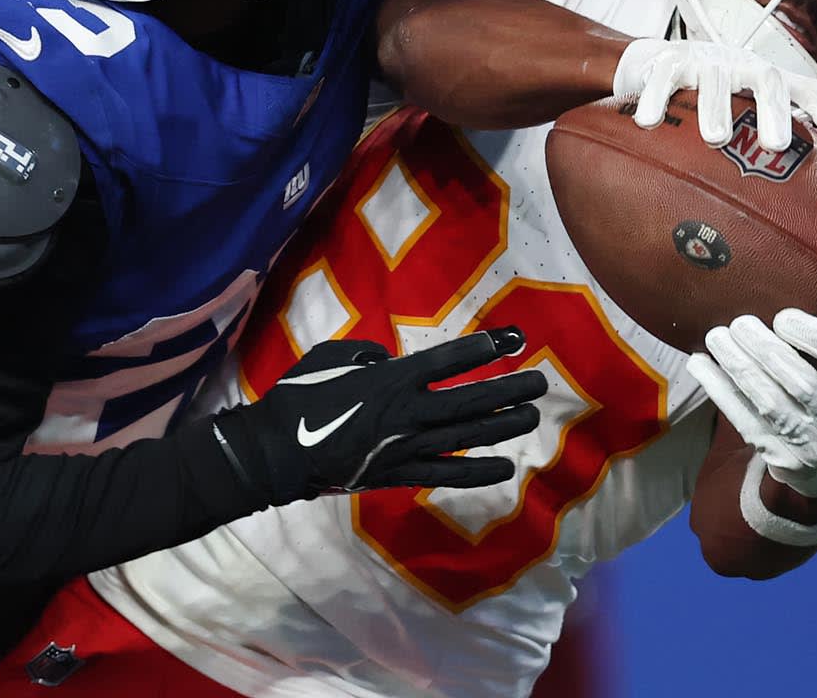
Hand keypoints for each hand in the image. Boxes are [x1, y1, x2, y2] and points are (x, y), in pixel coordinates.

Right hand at [212, 328, 546, 504]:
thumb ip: (367, 354)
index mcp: (392, 378)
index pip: (448, 360)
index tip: (511, 343)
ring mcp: (407, 446)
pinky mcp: (400, 474)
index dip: (481, 350)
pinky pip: (446, 474)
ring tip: (531, 417)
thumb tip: (389, 360)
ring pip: (466, 435)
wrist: (277, 451)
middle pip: (470, 399)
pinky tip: (503, 468)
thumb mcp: (331, 356)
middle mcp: (408, 411)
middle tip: (539, 383)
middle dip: (509, 389)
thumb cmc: (300, 396)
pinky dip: (476, 471)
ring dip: (502, 426)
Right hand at [613, 38, 803, 149]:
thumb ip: (774, 141)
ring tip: (716, 137)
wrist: (657, 62)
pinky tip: (651, 122)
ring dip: (716, 108)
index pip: (805, 88)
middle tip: (775, 144)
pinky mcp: (669, 62)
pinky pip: (664, 78)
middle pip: (766, 79)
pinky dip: (657, 98)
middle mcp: (742, 66)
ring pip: (715, 79)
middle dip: (773, 110)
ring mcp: (706, 62)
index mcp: (767, 80)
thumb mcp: (745, 111)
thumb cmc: (714, 94)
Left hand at [687, 312, 816, 496]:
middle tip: (739, 322)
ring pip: (770, 404)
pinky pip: (743, 420)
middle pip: (804, 385)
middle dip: (768, 351)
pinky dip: (719, 391)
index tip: (785, 317)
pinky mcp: (775, 455)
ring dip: (738, 368)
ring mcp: (807, 444)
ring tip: (716, 336)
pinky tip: (700, 363)